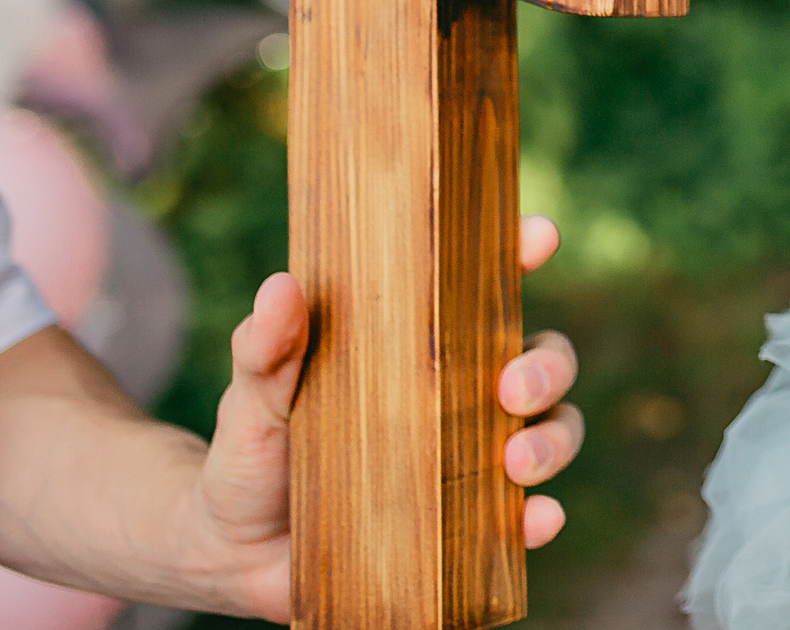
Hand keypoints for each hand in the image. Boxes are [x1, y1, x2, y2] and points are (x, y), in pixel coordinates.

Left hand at [202, 215, 584, 620]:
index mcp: (427, 343)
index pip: (488, 286)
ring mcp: (476, 458)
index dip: (521, 252)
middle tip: (514, 388)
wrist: (235, 551)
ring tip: (517, 463)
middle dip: (547, 369)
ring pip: (554, 432)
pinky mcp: (471, 523)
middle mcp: (468, 394)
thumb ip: (266, 349)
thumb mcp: (253, 396)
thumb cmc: (255, 450)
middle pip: (545, 361)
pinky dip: (541, 518)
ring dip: (553, 442)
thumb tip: (281, 288)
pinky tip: (538, 520)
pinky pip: (527, 517)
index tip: (539, 237)